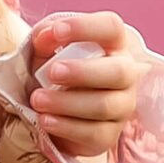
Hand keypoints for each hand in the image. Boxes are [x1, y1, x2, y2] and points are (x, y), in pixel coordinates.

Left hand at [26, 12, 146, 162]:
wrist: (50, 113)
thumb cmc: (54, 75)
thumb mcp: (45, 52)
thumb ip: (45, 39)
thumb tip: (46, 36)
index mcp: (112, 46)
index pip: (112, 28)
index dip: (86, 27)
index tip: (56, 32)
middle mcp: (125, 75)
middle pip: (118, 71)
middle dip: (83, 72)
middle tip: (51, 73)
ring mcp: (121, 106)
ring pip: (104, 105)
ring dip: (67, 102)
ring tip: (37, 99)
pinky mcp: (108, 135)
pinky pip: (94, 133)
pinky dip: (66, 127)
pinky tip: (45, 120)